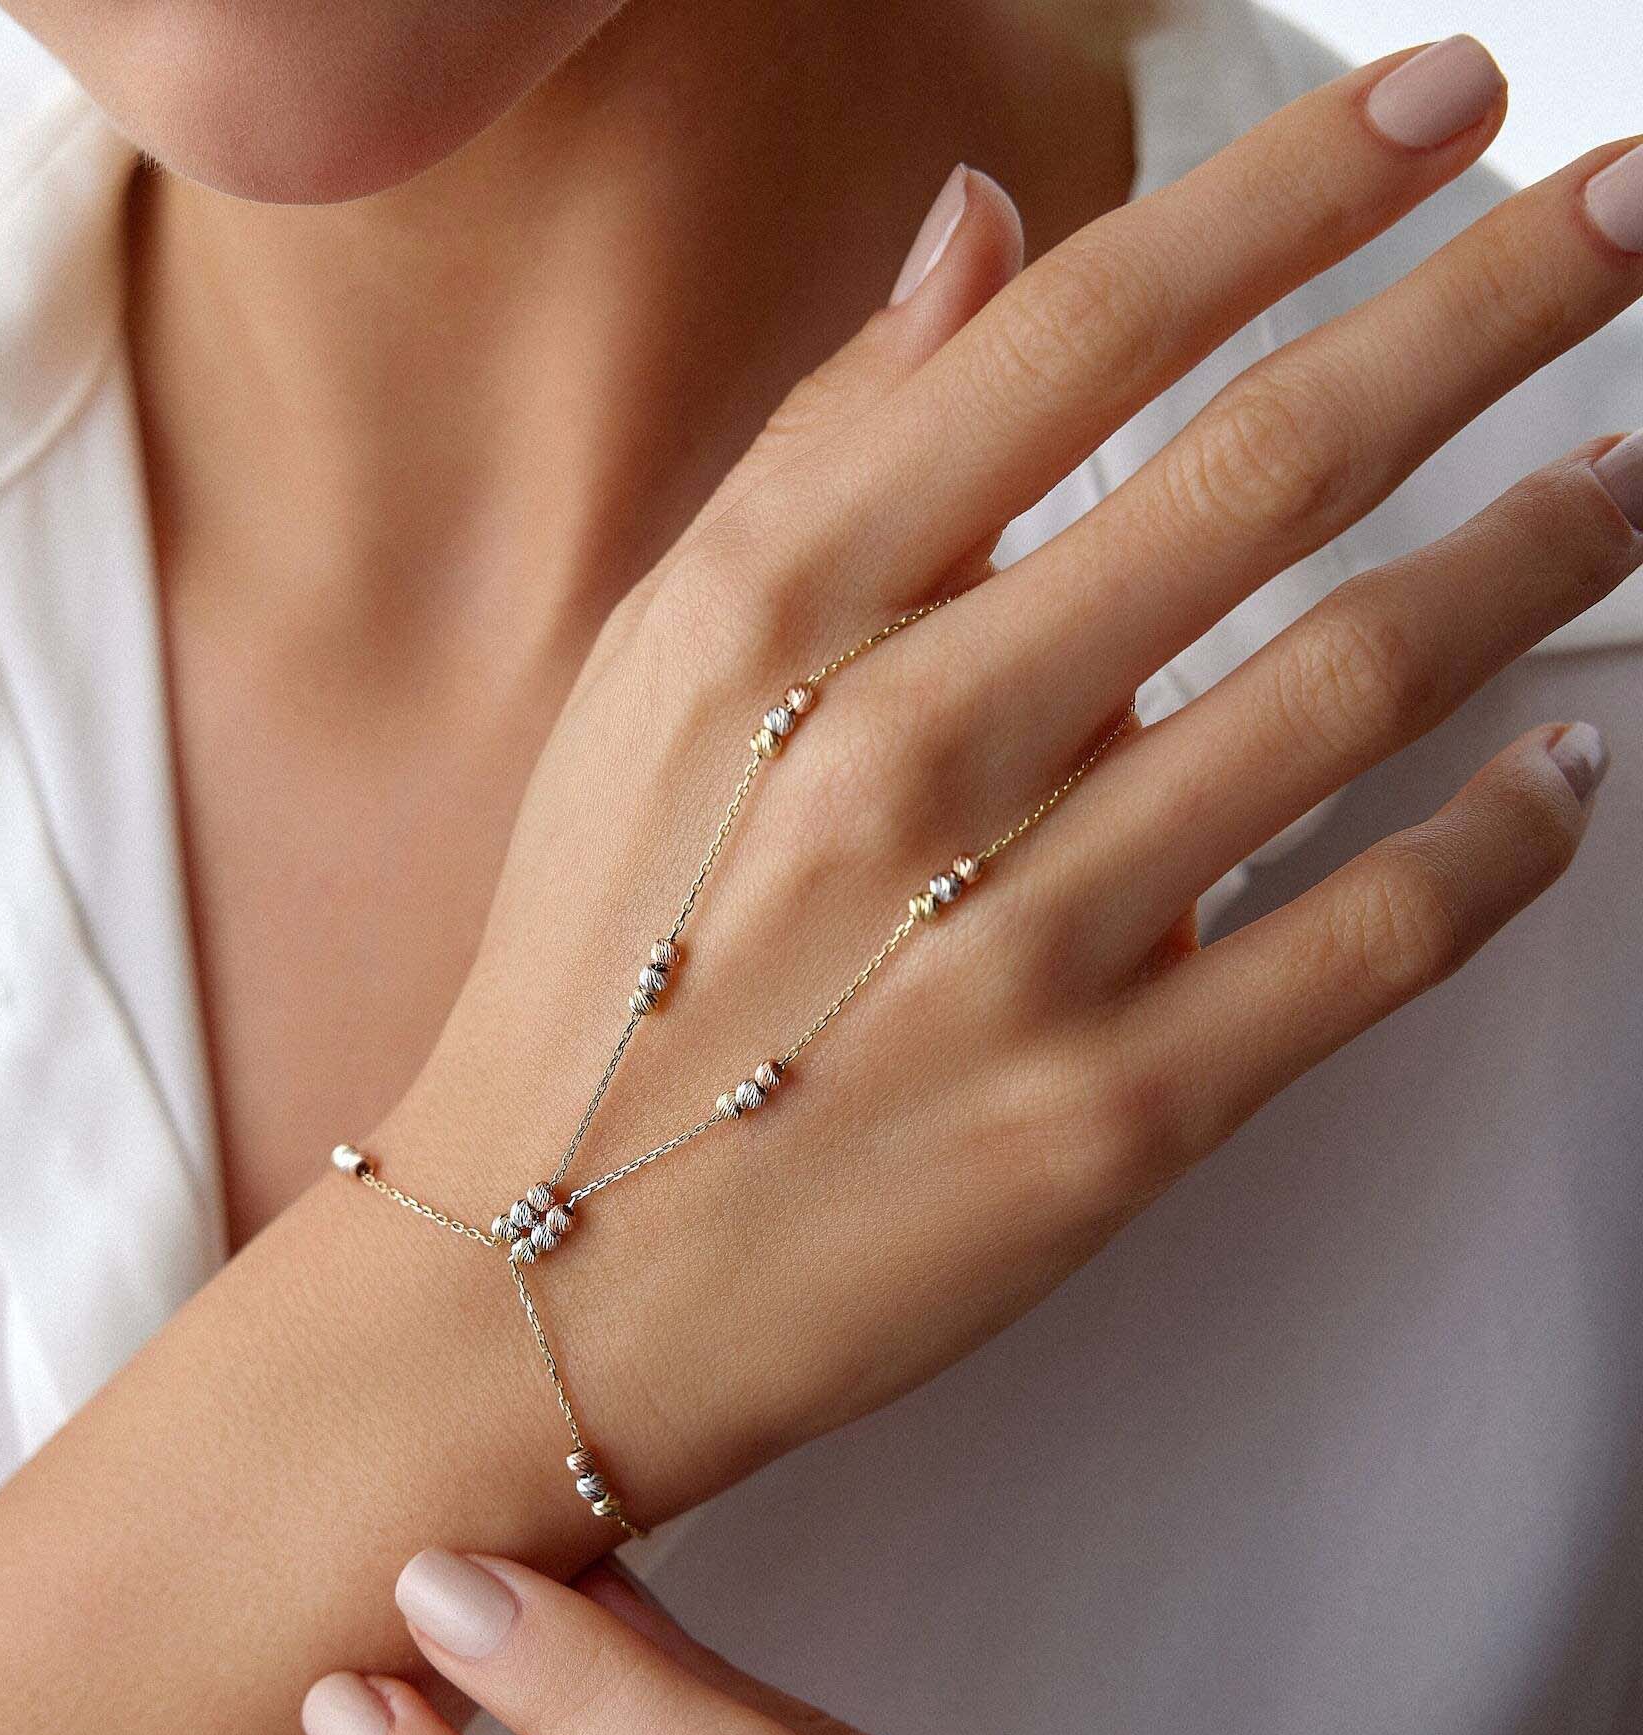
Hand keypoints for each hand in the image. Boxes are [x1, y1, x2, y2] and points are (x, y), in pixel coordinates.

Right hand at [368, 43, 1642, 1522]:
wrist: (558, 1260)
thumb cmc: (604, 962)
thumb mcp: (649, 675)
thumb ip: (818, 447)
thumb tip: (973, 233)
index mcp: (777, 617)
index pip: (1081, 333)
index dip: (1292, 190)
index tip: (1442, 109)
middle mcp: (908, 752)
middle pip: (1265, 470)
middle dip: (1486, 310)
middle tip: (1625, 222)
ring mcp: (1020, 938)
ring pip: (1354, 687)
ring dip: (1532, 550)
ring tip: (1623, 475)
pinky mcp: (1109, 1110)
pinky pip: (1371, 940)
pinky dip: (1504, 838)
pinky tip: (1561, 773)